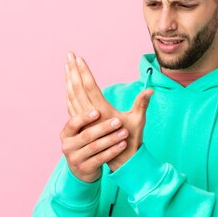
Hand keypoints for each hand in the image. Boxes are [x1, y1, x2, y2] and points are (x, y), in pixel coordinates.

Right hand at [59, 111, 128, 182]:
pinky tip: (122, 145)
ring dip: (111, 139)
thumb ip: (86, 112)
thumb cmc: (86, 143)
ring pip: (95, 147)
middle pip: (87, 135)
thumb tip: (85, 85)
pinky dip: (112, 151)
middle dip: (104, 128)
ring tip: (124, 133)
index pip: (73, 123)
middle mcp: (67, 146)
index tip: (98, 111)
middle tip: (118, 121)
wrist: (84, 169)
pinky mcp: (84, 169)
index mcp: (66, 133)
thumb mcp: (84, 130)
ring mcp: (75, 158)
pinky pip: (100, 159)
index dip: (84, 117)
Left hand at [65, 52, 152, 170]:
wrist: (120, 162)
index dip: (84, 72)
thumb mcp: (138, 122)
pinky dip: (69, 93)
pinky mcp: (83, 125)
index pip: (90, 87)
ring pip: (72, 96)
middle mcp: (91, 115)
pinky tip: (68, 85)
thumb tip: (150, 91)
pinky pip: (71, 106)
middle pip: (77, 89)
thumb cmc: (131, 141)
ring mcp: (85, 121)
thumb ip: (142, 104)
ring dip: (69, 80)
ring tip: (67, 65)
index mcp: (103, 112)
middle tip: (69, 54)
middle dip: (73, 71)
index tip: (79, 58)